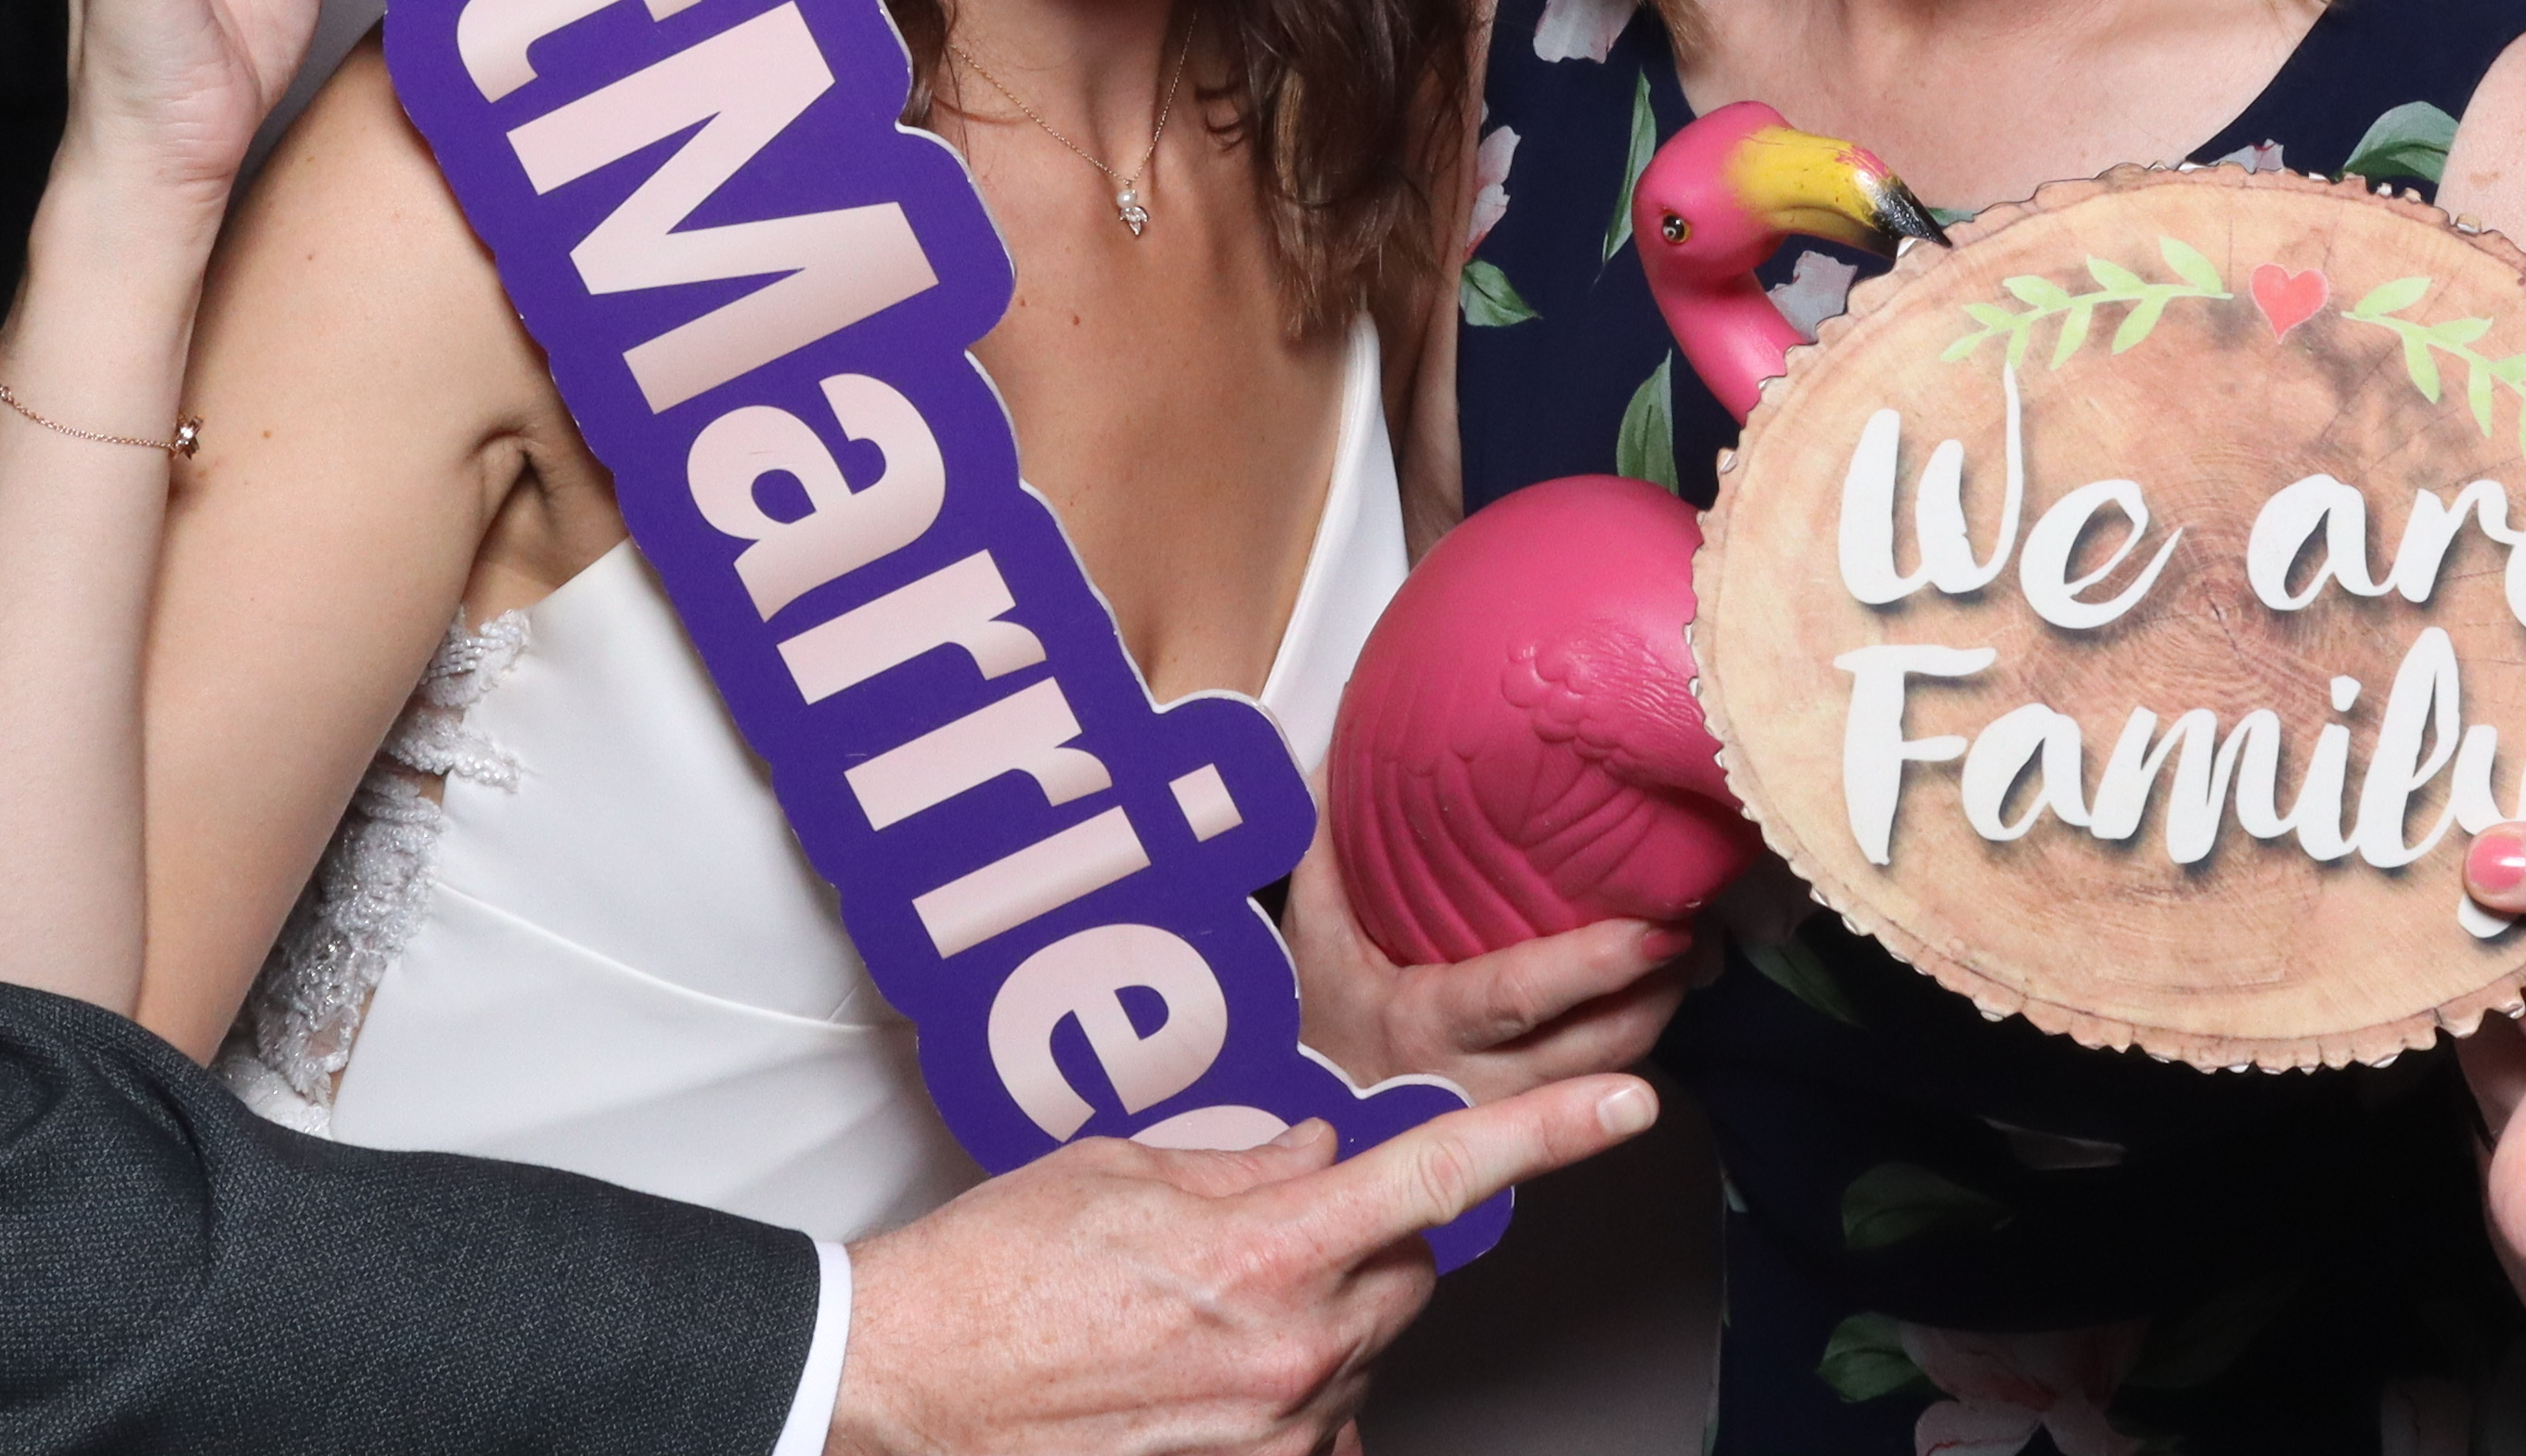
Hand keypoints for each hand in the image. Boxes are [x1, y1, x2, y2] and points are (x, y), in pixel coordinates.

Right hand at [834, 1078, 1655, 1455]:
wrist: (896, 1388)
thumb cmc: (993, 1271)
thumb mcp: (1123, 1172)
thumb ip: (1247, 1163)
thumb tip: (1321, 1154)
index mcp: (1266, 1251)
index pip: (1439, 1176)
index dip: (1547, 1132)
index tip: (1629, 1103)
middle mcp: (1288, 1354)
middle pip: (1409, 1272)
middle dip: (1371, 1239)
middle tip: (1275, 1228)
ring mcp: (1271, 1437)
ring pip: (1363, 1352)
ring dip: (1320, 1319)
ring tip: (1201, 1313)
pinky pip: (1318, 1430)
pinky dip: (1289, 1396)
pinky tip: (1206, 1379)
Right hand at [1286, 818, 1705, 1104]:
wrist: (1309, 1118)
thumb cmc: (1318, 1013)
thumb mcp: (1312, 931)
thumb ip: (1325, 840)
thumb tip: (1341, 744)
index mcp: (1425, 1024)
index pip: (1521, 996)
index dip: (1597, 966)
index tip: (1660, 930)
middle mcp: (1477, 1083)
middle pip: (1596, 1044)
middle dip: (1661, 989)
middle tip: (1703, 925)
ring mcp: (1510, 1115)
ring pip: (1611, 1070)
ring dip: (1662, 1011)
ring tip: (1696, 948)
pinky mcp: (1531, 1127)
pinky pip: (1600, 1085)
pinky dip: (1637, 1037)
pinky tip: (1663, 990)